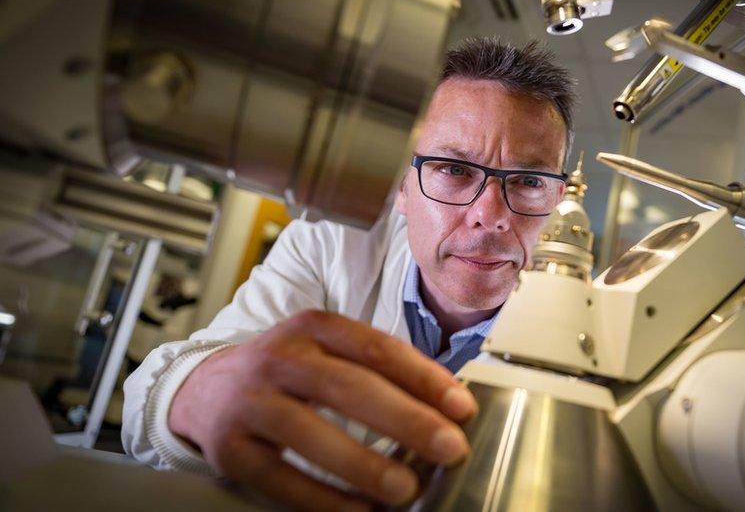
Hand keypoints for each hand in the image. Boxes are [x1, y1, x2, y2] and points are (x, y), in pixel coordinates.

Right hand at [168, 310, 477, 509]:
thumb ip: (380, 372)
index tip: (462, 408)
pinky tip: (360, 510)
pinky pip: (280, 478)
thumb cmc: (289, 373)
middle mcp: (279, 357)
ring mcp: (250, 401)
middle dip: (407, 420)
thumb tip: (448, 410)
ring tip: (407, 489)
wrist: (207, 389)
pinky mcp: (229, 447)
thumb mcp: (329, 353)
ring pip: (311, 433)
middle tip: (449, 448)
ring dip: (365, 465)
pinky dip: (323, 498)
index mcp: (314, 327)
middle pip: (349, 387)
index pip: (377, 348)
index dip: (424, 378)